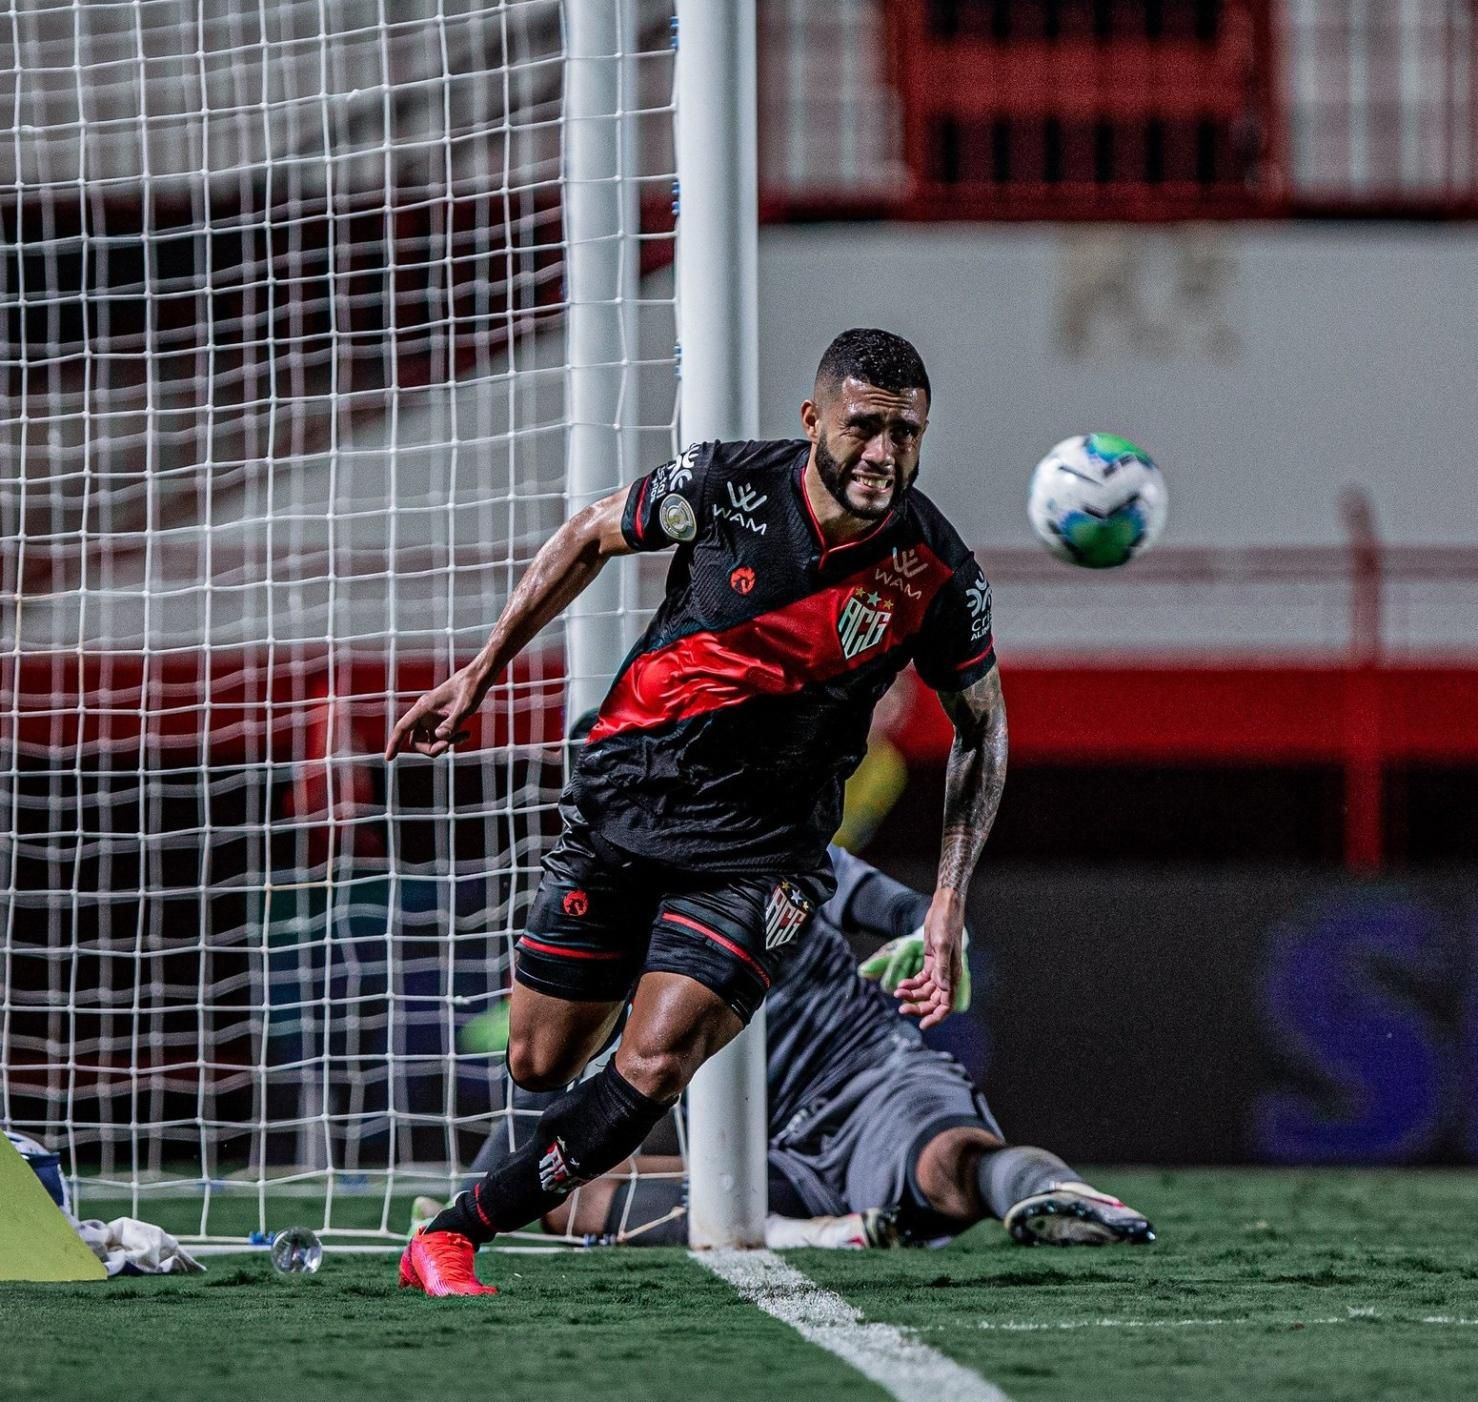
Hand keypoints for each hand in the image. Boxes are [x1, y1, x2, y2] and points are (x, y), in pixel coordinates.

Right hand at [384, 661, 488, 758]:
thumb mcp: (465, 707)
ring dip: (445, 744)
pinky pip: (440, 738)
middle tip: (448, 746)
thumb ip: (453, 723)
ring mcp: (433, 718)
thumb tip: (440, 736)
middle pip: (416, 741)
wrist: (478, 677)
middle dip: (431, 748)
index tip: (388, 758)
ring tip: (464, 735)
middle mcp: (425, 713)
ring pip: (430, 741)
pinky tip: (466, 734)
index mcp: (424, 707)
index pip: (402, 727)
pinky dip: (452, 740)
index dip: (394, 743)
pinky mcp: (442, 720)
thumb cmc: (471, 688)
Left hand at [893, 891, 967, 1029]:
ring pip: (925, 992)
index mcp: (953, 975)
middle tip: (901, 1009)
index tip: (922, 1025)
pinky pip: (921, 980)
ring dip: (911, 995)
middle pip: (934, 1001)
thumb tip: (942, 989)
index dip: (936, 1017)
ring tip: (897, 993)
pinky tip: (901, 985)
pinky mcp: (931, 961)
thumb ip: (942, 968)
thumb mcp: (943, 945)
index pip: (946, 1004)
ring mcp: (939, 969)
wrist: (945, 906)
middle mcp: (947, 975)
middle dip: (918, 1007)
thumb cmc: (946, 923)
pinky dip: (911, 984)